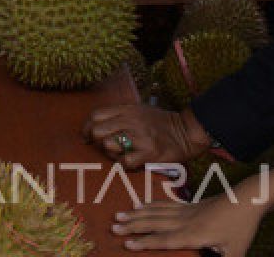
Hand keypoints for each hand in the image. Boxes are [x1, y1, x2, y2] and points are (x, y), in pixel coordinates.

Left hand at [83, 105, 209, 169]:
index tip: (86, 136)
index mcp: (127, 109)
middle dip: (96, 142)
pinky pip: (124, 161)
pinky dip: (125, 164)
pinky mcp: (149, 152)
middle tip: (105, 147)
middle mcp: (131, 120)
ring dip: (111, 153)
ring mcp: (139, 136)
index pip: (95, 115)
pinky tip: (132, 161)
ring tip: (121, 154)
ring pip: (108, 145)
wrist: (186, 131)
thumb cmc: (159, 123)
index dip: (86, 127)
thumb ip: (118, 115)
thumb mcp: (138, 110)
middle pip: (97, 131)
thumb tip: (94, 124)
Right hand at [112, 194, 262, 253]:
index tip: (127, 245)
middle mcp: (185, 221)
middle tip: (113, 228)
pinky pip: (163, 205)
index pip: (165, 240)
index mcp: (195, 234)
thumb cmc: (242, 228)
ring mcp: (185, 210)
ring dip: (136, 215)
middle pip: (154, 223)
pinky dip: (149, 205)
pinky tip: (138, 204)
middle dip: (133, 227)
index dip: (146, 243)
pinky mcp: (188, 205)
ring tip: (118, 216)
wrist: (247, 199)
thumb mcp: (236, 252)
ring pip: (156, 212)